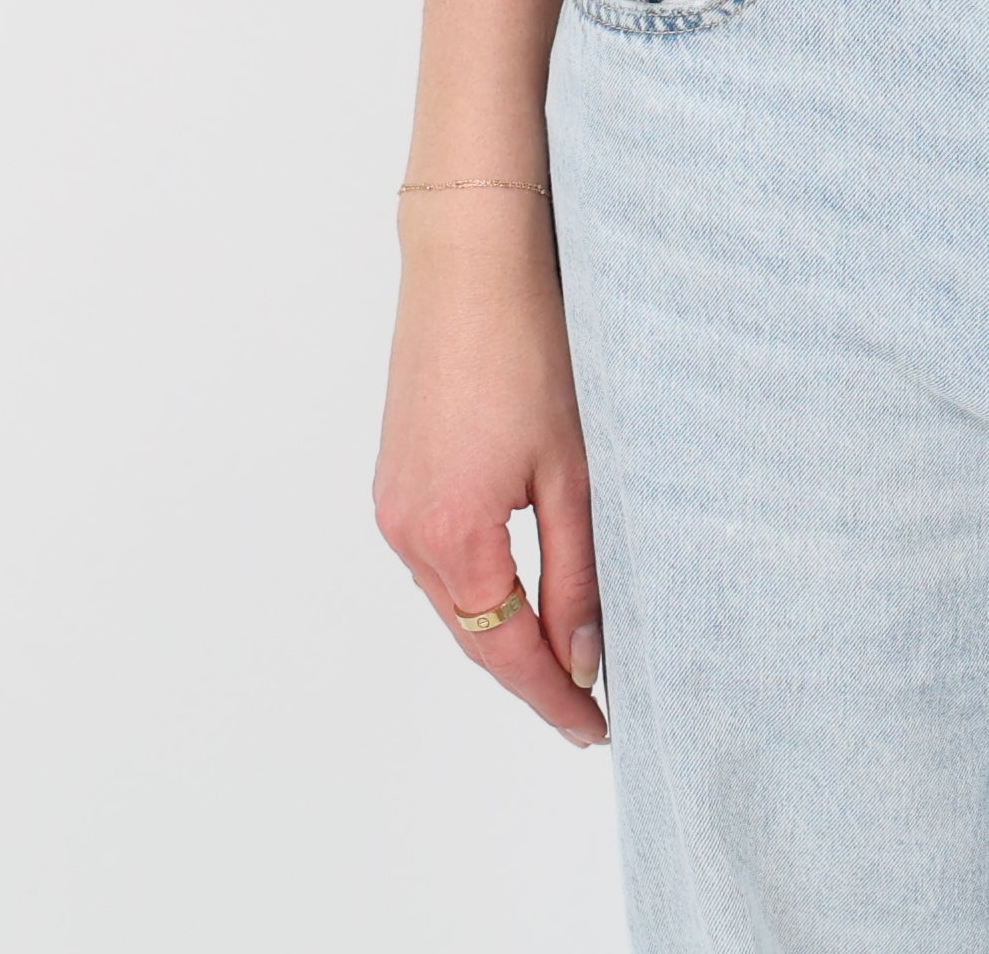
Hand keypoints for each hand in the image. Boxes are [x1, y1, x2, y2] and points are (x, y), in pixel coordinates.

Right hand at [374, 210, 608, 746]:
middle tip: (587, 706)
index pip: (507, 651)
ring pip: (452, 601)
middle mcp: (407, 530)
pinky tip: (518, 590)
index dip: (553, 697)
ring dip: (501, 633)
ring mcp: (392, 504)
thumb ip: (577, 573)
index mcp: (453, 534)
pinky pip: (436, 560)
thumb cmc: (530, 347)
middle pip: (473, 635)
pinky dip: (477, 587)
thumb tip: (580, 658)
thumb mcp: (572, 469)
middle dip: (528, 676)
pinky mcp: (394, 477)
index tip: (596, 728)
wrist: (470, 261)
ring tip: (563, 656)